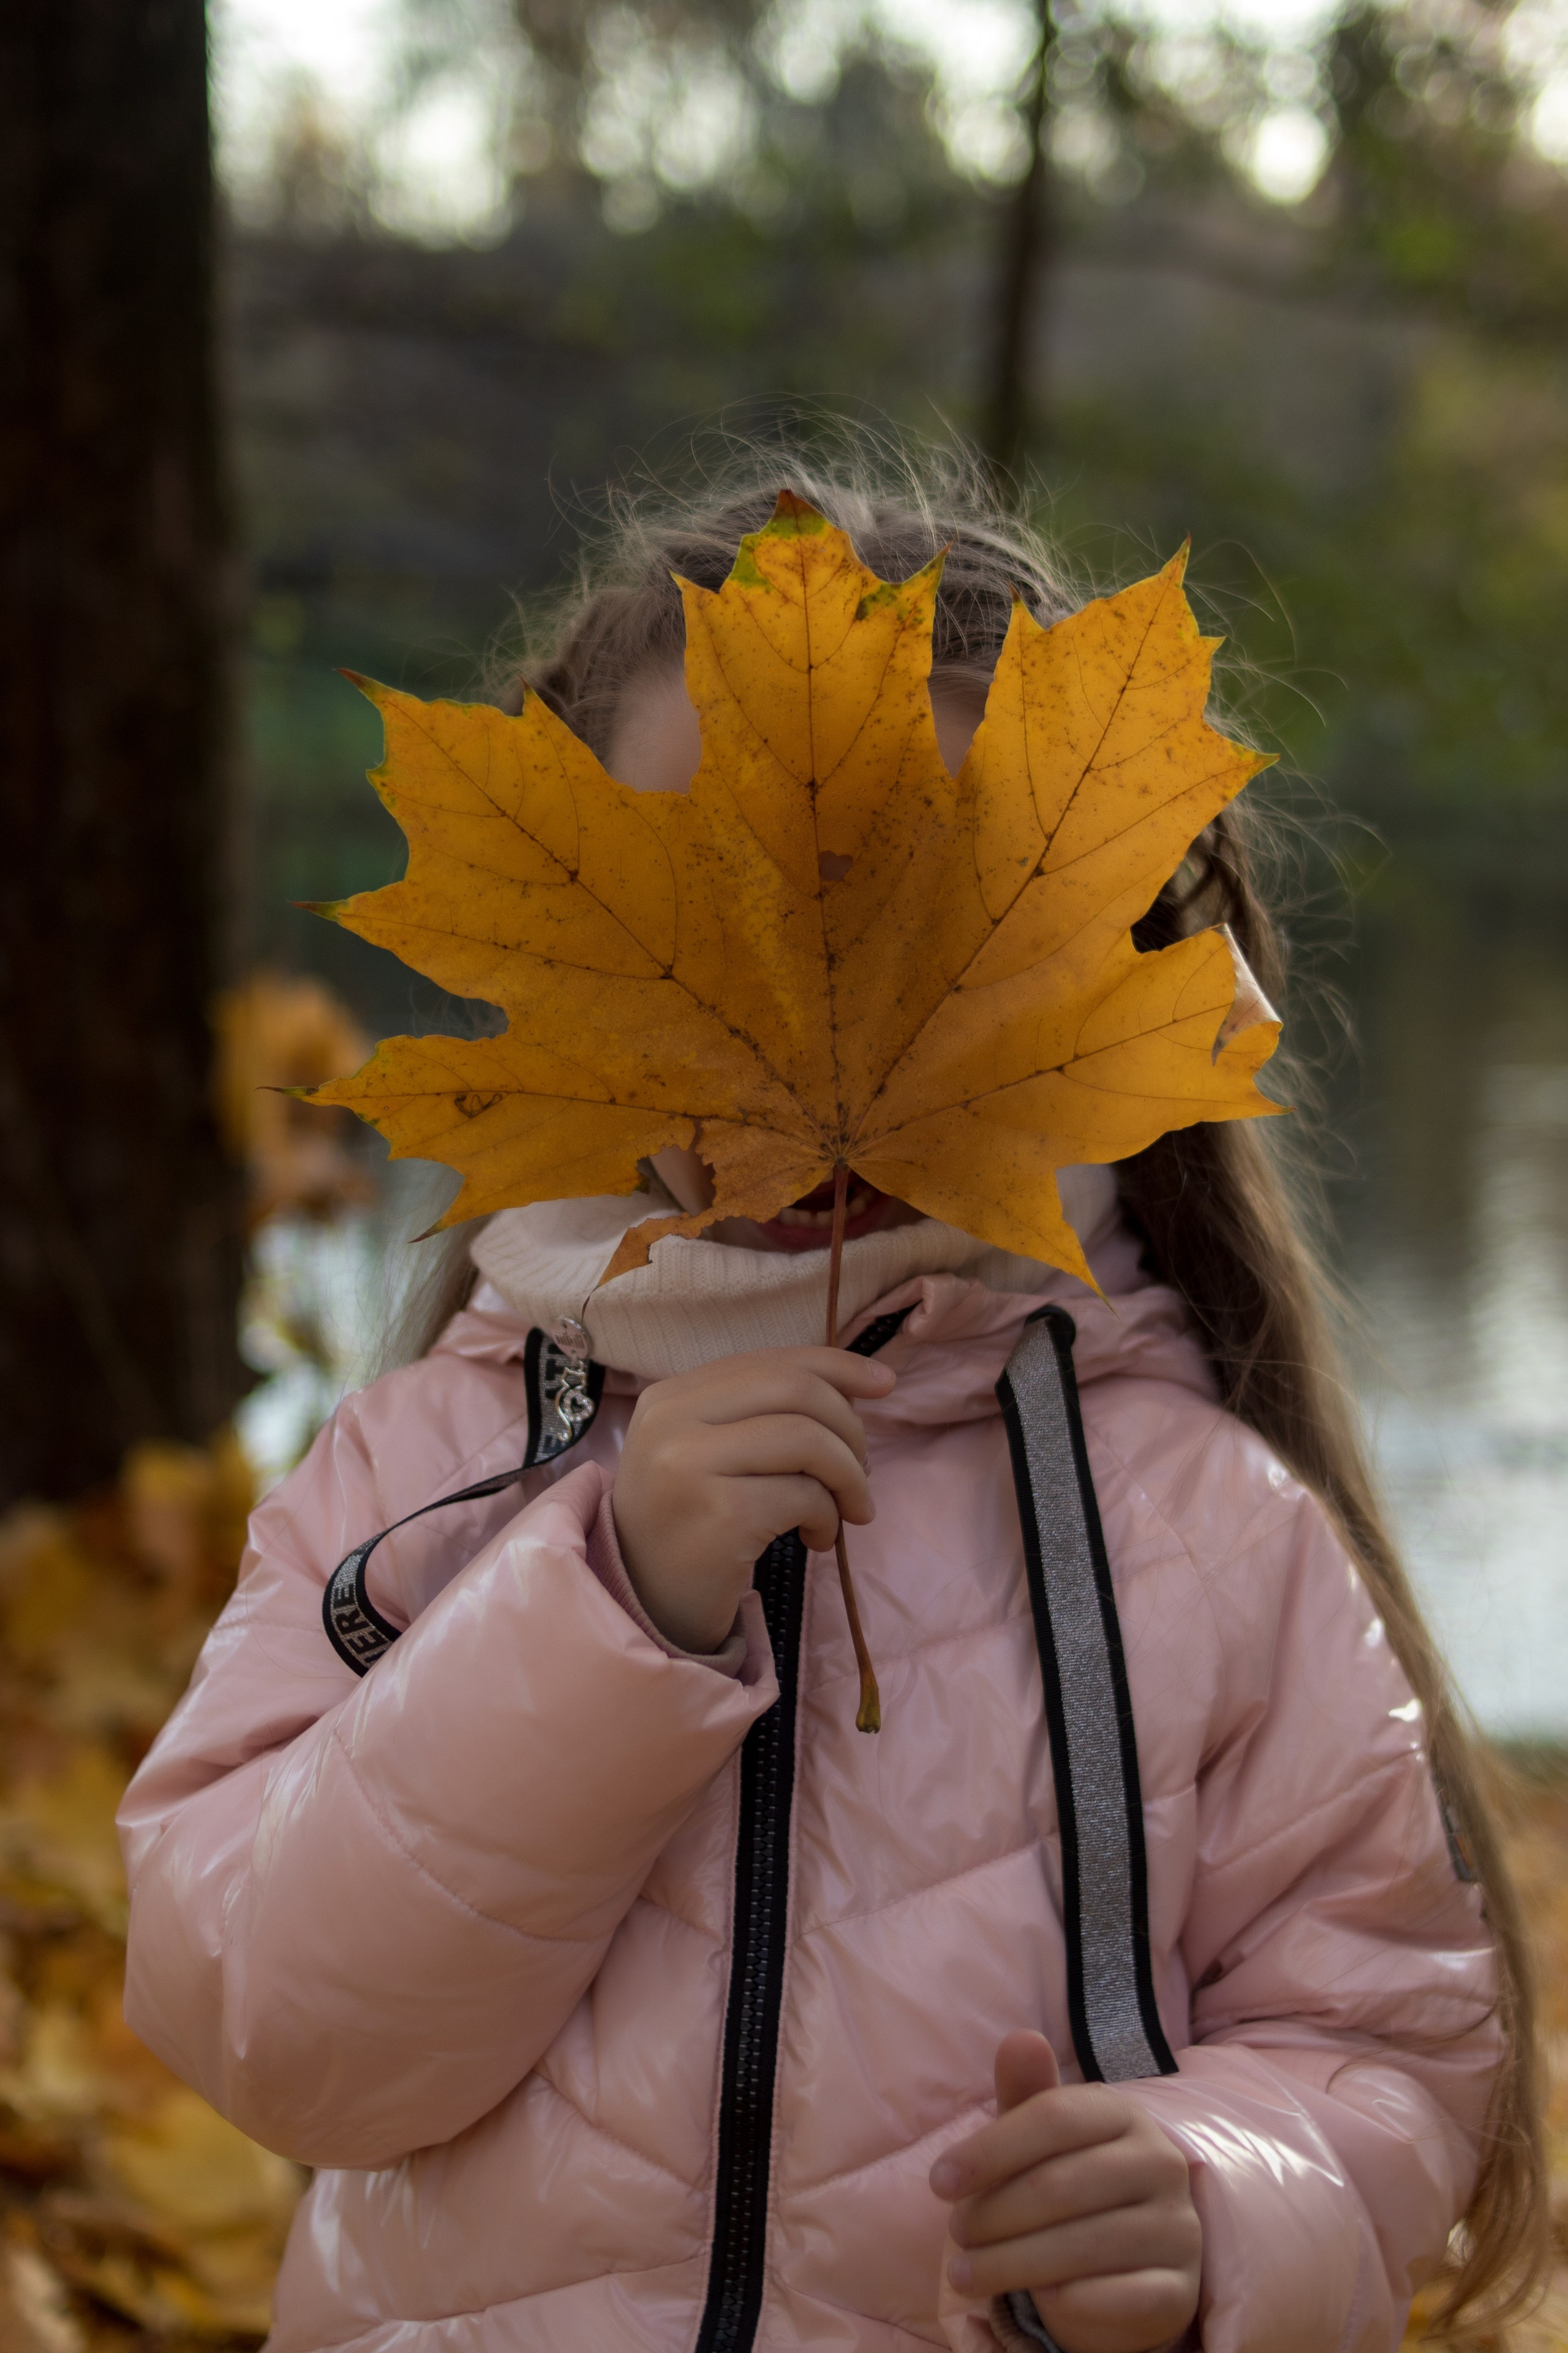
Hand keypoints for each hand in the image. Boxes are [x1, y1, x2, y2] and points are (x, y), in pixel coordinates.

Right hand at [612, 1346, 894, 1652]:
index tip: (884, 1384)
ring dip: (849, 1476)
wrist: (643, 1608)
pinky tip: (816, 1538)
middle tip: (861, 1472)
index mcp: (671, 1397)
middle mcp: (671, 1420)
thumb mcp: (707, 1454)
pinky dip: (828, 1516)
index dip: (837, 1366)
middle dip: (849, 1427)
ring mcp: (689, 1465)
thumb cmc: (687, 1527)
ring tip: (850, 1510)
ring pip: (808, 1439)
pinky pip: (804, 1495)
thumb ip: (760, 1414)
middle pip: (795, 1389)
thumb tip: (859, 1384)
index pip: (769, 1361)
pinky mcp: (719, 1514)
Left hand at [930, 2032, 1199, 2352]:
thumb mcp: (1039, 2141)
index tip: (939, 2183)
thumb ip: (1026, 2094)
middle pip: (1061, 2186)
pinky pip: (1120, 2299)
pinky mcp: (1180, 2290)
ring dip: (1011, 2265)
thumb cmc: (1068, 2189)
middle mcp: (1161, 2164)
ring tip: (965, 2274)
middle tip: (956, 2235)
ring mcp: (1178, 2228)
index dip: (990, 2150)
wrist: (1125, 2267)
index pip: (1054, 2118)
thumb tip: (1019, 2039)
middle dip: (993, 2215)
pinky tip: (1039, 2302)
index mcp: (1124, 2114)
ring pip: (1084, 2246)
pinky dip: (1071, 2304)